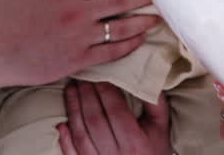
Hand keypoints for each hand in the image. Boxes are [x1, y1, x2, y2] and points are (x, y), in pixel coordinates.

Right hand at [0, 0, 160, 90]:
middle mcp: (76, 14)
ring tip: (159, 16)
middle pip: (119, 0)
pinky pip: (110, 52)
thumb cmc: (3, 19)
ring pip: (120, 27)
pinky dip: (128, 45)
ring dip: (142, 20)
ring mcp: (79, 38)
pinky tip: (140, 39)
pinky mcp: (78, 60)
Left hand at [57, 81, 171, 154]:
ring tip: (71, 91)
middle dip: (86, 96)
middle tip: (82, 78)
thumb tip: (141, 76)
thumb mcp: (161, 125)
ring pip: (81, 135)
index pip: (115, 111)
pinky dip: (66, 140)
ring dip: (73, 110)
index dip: (105, 91)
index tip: (100, 75)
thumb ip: (155, 101)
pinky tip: (62, 124)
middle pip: (95, 120)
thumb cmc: (156, 148)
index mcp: (135, 143)